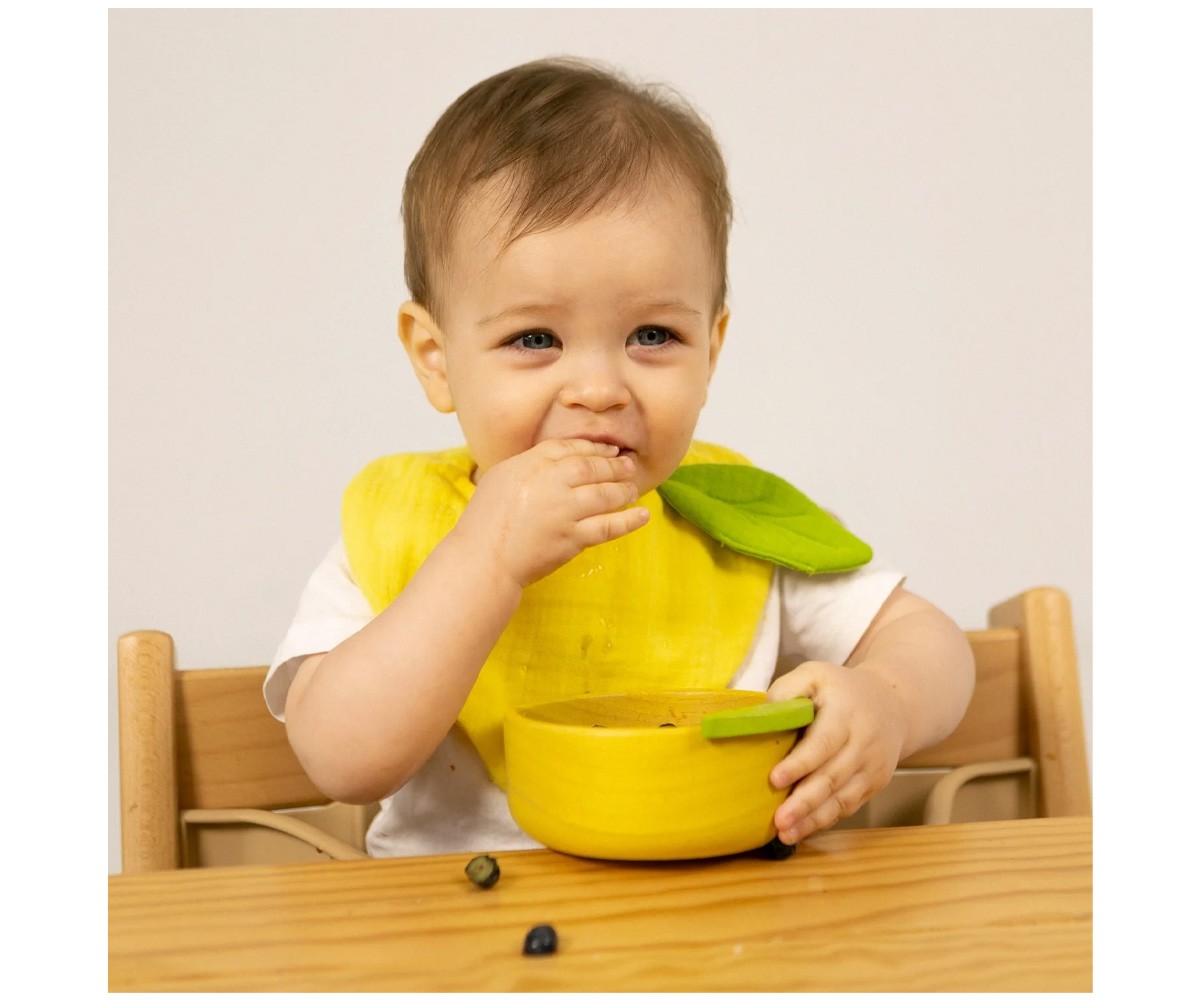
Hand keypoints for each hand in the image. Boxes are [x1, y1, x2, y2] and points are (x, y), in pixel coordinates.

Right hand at [452, 438, 648, 589]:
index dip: (593, 449)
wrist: (483, 558)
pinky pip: (608, 527)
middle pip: (591, 468)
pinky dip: (628, 521)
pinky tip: (643, 516)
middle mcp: (550, 483)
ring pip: (604, 494)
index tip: (609, 451)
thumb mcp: (501, 478)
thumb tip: (558, 461)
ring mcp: (563, 511)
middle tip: (629, 465)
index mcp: (530, 464)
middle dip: (614, 465)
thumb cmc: (486, 520)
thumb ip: (529, 465)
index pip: (569, 449)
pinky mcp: (572, 539)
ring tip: (633, 489)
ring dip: (623, 490)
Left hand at [766, 660, 907, 843]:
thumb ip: (787, 690)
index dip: (800, 763)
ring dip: (813, 819)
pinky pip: (848, 806)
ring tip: (785, 834)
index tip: (775, 779)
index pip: (823, 742)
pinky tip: (802, 830)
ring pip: (842, 798)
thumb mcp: (815, 675)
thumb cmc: (840, 690)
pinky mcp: (873, 784)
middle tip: (778, 820)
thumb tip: (759, 717)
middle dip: (804, 801)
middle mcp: (863, 743)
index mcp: (846, 713)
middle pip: (832, 777)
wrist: (893, 705)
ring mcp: (871, 767)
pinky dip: (825, 820)